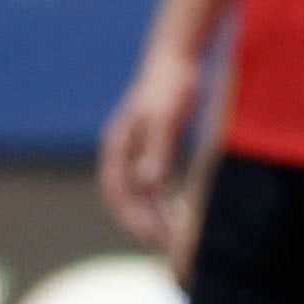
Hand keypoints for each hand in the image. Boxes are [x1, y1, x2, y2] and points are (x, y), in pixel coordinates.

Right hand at [97, 52, 197, 251]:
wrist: (176, 57)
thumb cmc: (168, 84)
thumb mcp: (163, 116)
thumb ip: (156, 149)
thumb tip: (147, 183)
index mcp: (117, 145)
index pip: (115, 191)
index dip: (130, 216)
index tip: (150, 236)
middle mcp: (123, 152)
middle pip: (128, 198)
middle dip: (144, 223)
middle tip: (168, 246)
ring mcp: (137, 151)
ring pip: (143, 194)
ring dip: (156, 215)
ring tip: (178, 238)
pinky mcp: (155, 149)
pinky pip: (158, 183)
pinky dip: (168, 201)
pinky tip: (188, 213)